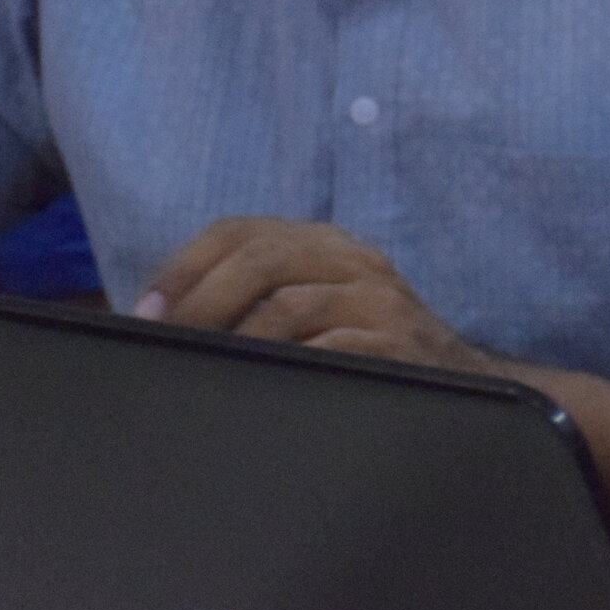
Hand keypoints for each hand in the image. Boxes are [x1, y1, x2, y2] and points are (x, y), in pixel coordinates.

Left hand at [135, 216, 497, 374]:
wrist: (464, 379)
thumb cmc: (371, 348)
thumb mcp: (319, 306)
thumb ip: (259, 297)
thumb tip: (163, 317)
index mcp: (324, 243)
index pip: (240, 229)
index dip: (184, 264)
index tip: (145, 307)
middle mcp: (352, 258)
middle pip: (259, 257)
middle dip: (199, 299)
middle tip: (165, 338)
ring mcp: (377, 298)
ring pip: (287, 302)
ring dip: (233, 338)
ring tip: (205, 366)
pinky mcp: (395, 341)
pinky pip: (327, 347)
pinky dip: (285, 363)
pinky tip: (262, 381)